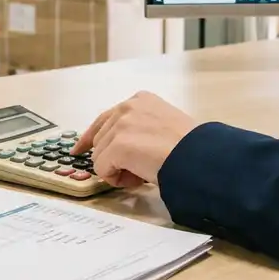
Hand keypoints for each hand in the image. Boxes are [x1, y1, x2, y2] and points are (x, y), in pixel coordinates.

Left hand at [71, 92, 198, 187]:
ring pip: (99, 157)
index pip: (105, 119)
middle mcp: (127, 107)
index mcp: (140, 100)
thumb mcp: (163, 125)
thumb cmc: (189, 148)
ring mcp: (121, 125)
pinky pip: (102, 169)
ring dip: (117, 170)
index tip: (80, 149)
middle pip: (100, 140)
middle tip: (137, 170)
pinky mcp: (117, 145)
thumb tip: (118, 151)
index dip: (91, 137)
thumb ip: (138, 129)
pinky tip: (137, 177)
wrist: (198, 156)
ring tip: (142, 173)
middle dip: (114, 159)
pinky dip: (116, 178)